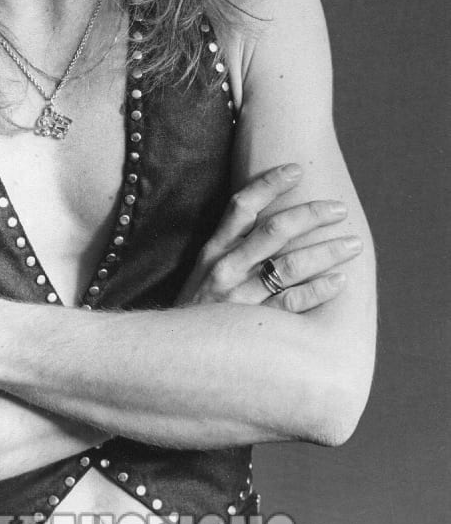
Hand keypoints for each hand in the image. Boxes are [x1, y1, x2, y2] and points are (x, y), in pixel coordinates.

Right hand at [178, 164, 361, 311]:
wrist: (172, 355)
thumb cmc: (196, 309)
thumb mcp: (203, 271)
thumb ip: (230, 246)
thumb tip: (265, 217)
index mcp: (213, 250)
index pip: (242, 205)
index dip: (270, 183)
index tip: (297, 169)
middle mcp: (225, 268)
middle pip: (274, 231)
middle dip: (311, 215)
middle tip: (340, 209)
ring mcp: (239, 297)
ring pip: (288, 266)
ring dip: (325, 252)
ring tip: (352, 243)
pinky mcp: (252, 325)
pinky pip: (290, 304)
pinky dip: (317, 291)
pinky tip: (339, 281)